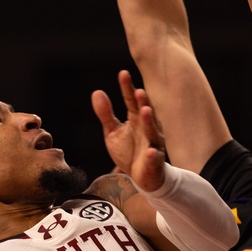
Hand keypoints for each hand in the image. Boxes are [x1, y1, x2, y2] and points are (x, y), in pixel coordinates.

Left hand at [91, 70, 166, 192]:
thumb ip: (105, 114)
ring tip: (145, 111)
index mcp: (136, 119)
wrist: (142, 177)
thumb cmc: (129, 151)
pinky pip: (155, 159)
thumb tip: (96, 92)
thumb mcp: (112, 132)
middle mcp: (147, 128)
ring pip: (153, 133)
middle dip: (142, 102)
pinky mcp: (155, 162)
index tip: (123, 74)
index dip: (127, 88)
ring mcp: (153, 145)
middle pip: (145, 113)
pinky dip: (154, 155)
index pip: (131, 101)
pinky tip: (151, 151)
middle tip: (138, 91)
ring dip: (150, 122)